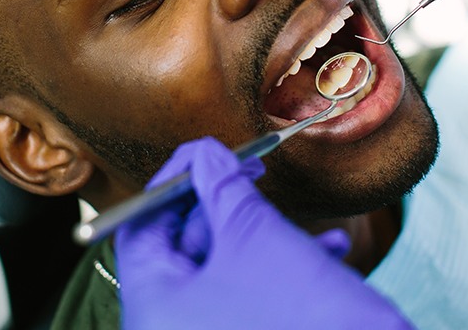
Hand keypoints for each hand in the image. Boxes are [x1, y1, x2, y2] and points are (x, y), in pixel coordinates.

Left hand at [115, 137, 413, 329]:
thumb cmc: (302, 318)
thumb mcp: (253, 235)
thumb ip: (221, 185)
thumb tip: (205, 154)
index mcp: (155, 308)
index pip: (140, 226)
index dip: (171, 182)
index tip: (204, 155)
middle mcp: (173, 326)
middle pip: (182, 243)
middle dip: (224, 204)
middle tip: (251, 174)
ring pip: (224, 263)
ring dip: (265, 233)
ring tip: (302, 221)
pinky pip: (250, 289)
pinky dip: (283, 264)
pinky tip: (327, 248)